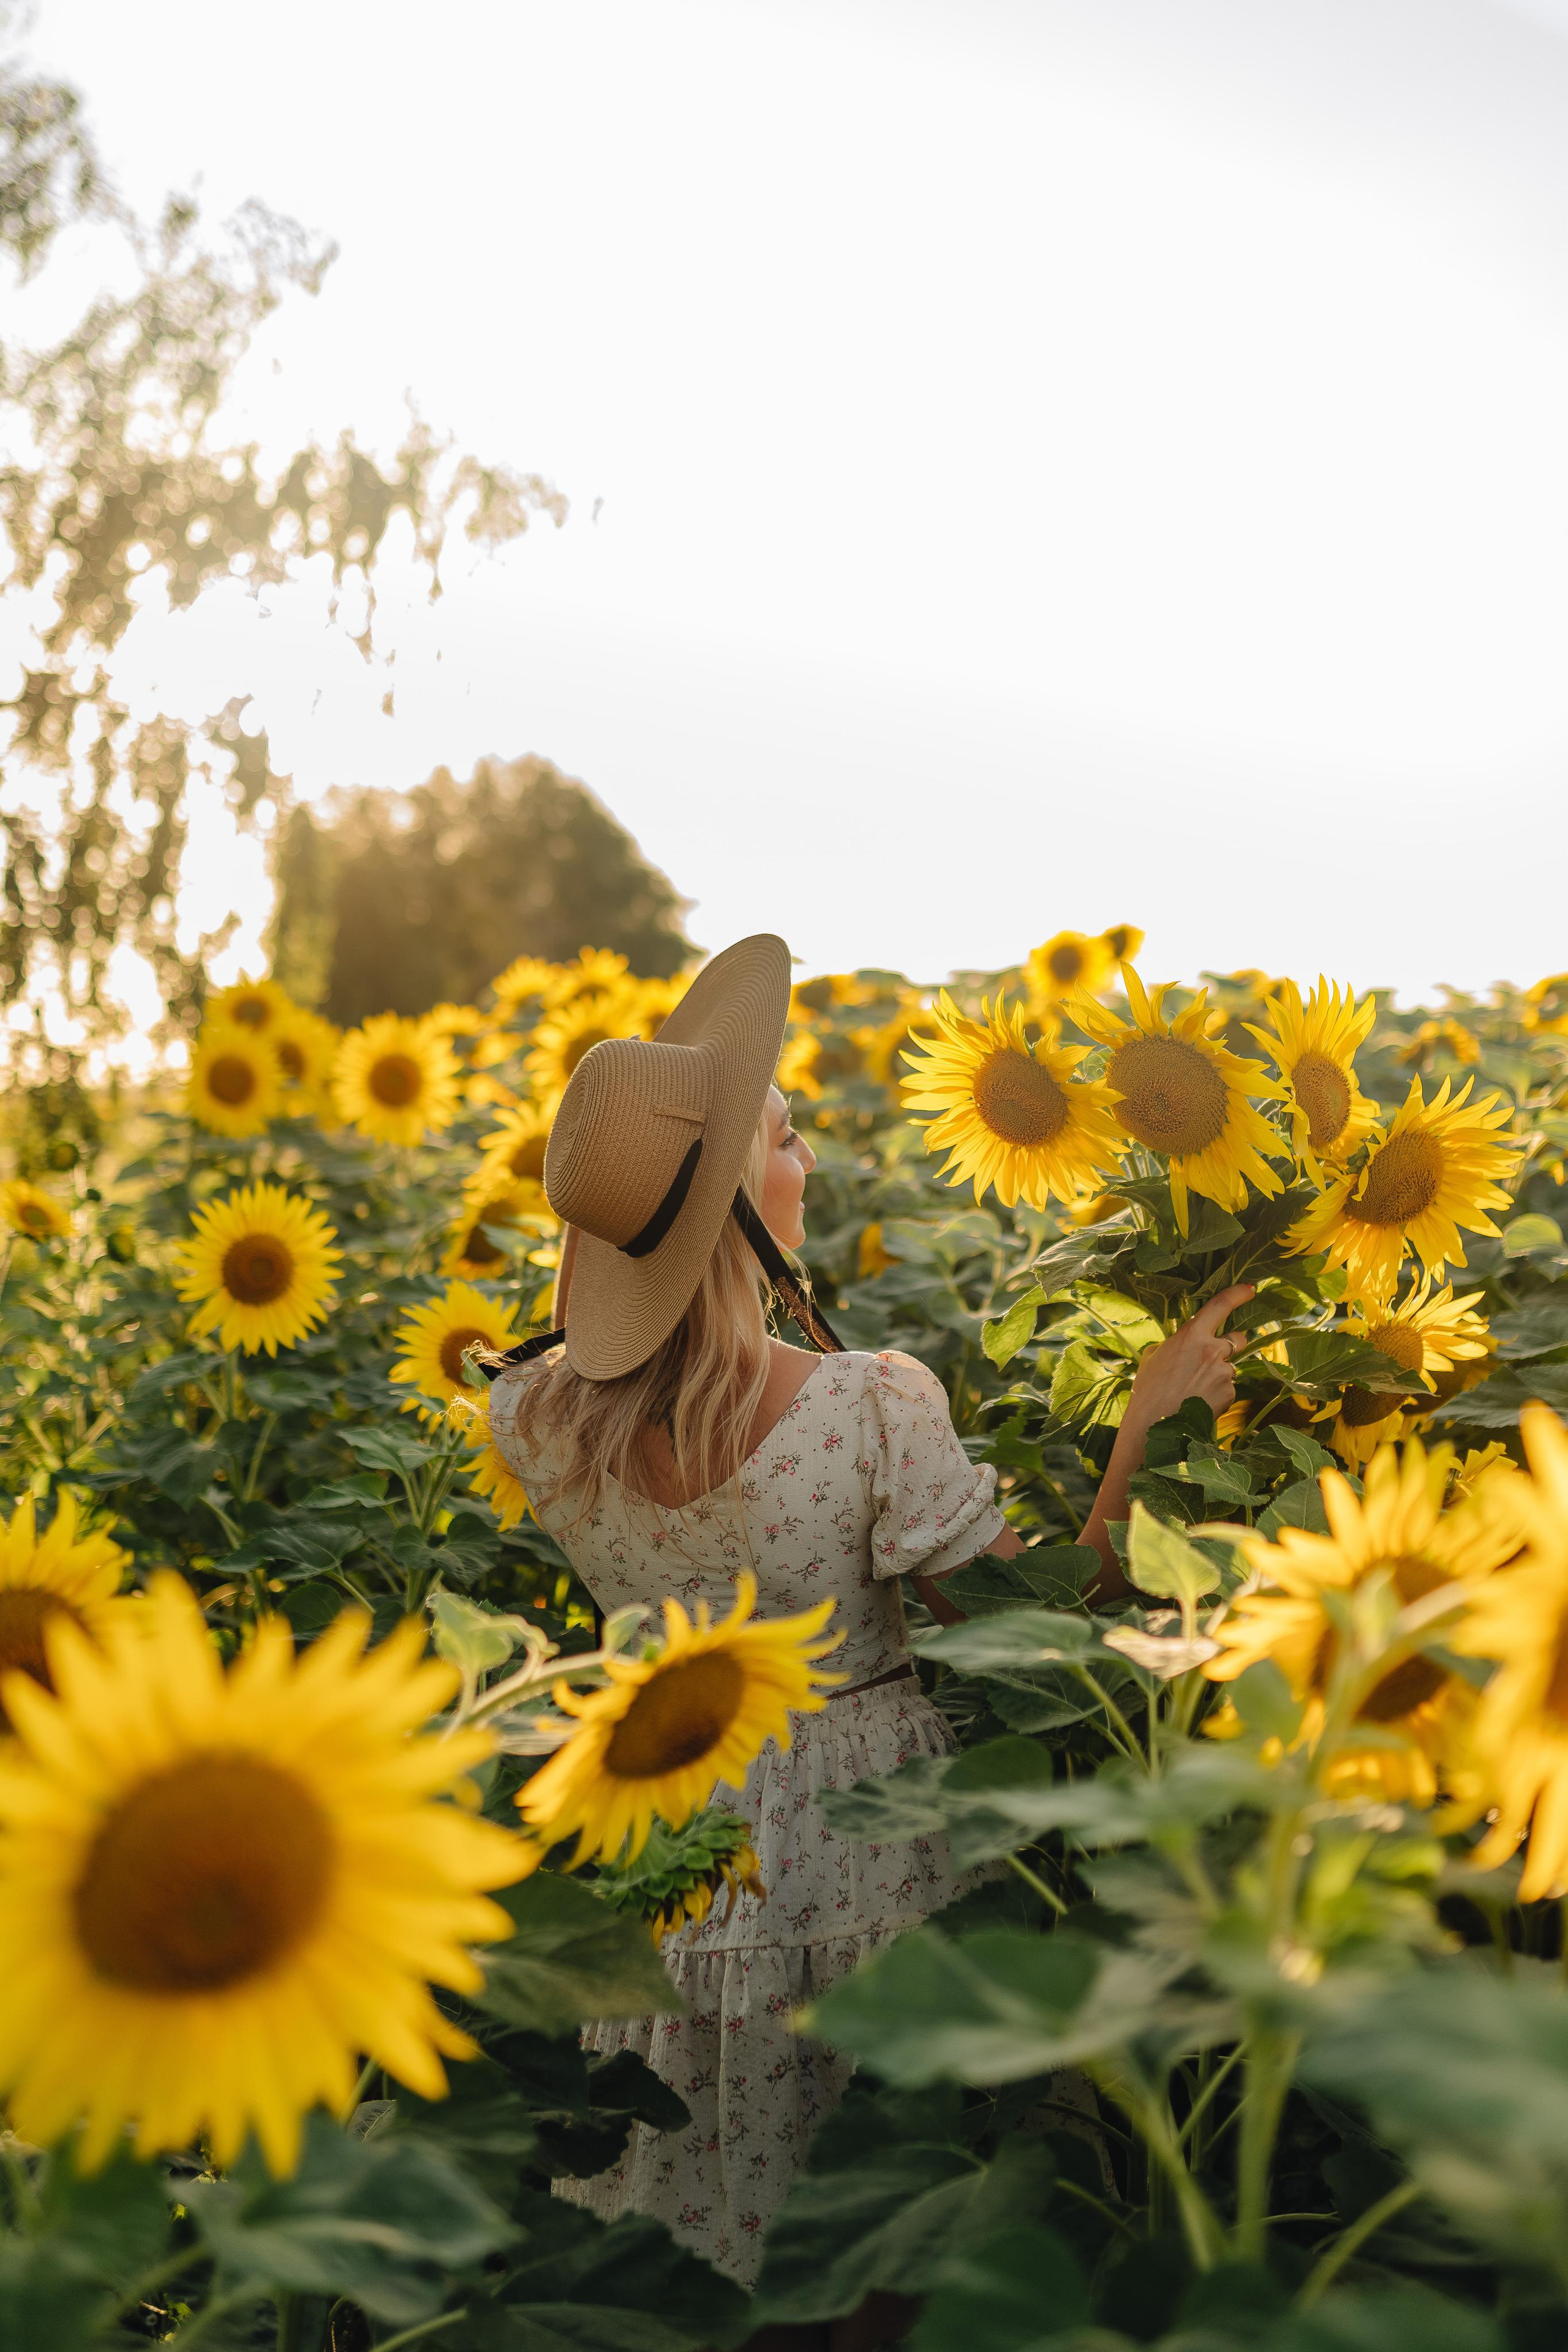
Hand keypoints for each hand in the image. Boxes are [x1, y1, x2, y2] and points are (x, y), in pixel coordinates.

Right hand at [1126, 1283, 1254, 1427]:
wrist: (1153, 1424)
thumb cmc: (1148, 1388)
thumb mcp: (1155, 1355)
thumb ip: (1177, 1344)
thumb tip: (1189, 1345)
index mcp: (1192, 1335)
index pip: (1220, 1306)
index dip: (1237, 1294)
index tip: (1249, 1289)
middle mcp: (1213, 1351)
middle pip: (1239, 1338)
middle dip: (1232, 1343)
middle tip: (1215, 1355)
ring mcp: (1224, 1373)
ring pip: (1230, 1367)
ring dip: (1218, 1373)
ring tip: (1195, 1388)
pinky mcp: (1229, 1394)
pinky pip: (1228, 1388)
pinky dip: (1218, 1393)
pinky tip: (1199, 1401)